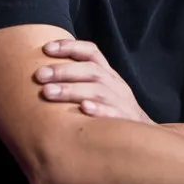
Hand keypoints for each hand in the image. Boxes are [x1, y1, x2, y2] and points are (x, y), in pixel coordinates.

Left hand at [34, 39, 152, 122]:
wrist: (144, 137)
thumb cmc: (112, 111)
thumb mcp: (101, 91)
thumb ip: (81, 81)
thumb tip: (43, 74)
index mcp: (108, 75)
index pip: (91, 52)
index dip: (70, 47)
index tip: (46, 49)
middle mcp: (115, 85)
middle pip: (91, 70)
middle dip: (63, 70)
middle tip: (39, 75)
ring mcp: (121, 102)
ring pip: (97, 90)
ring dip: (71, 89)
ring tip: (47, 92)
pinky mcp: (124, 122)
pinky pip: (112, 114)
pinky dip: (98, 110)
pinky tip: (83, 109)